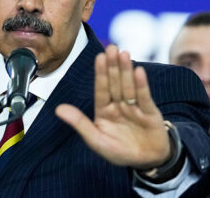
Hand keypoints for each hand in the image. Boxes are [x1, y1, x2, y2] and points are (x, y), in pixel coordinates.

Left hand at [55, 45, 170, 169]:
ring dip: (126, 70)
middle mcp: (118, 105)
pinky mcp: (150, 112)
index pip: (101, 89)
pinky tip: (138, 71)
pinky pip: (144, 97)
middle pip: (115, 83)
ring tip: (124, 54)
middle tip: (112, 48)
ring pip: (128, 86)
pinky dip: (141, 85)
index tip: (99, 57)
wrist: (147, 161)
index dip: (100, 73)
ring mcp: (134, 107)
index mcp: (104, 110)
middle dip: (113, 66)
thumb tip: (58, 109)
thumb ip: (80, 124)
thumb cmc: (119, 151)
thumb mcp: (97, 140)